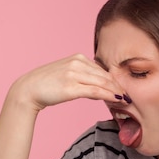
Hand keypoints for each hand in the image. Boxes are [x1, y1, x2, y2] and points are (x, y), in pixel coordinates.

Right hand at [9, 53, 125, 111]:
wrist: (28, 90)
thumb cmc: (46, 85)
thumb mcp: (66, 74)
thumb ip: (82, 76)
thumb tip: (97, 85)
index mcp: (77, 58)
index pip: (102, 69)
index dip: (114, 80)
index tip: (123, 89)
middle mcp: (77, 63)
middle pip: (105, 75)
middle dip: (119, 86)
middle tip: (130, 96)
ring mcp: (74, 74)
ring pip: (102, 83)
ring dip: (116, 92)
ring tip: (126, 100)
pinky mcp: (71, 87)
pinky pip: (95, 91)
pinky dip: (108, 96)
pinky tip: (117, 100)